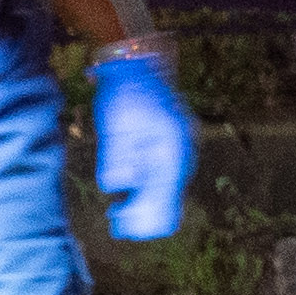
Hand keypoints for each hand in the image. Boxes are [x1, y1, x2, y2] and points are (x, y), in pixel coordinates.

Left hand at [90, 47, 197, 241]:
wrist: (139, 67)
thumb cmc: (125, 94)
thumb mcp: (116, 125)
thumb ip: (117, 156)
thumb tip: (117, 187)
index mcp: (171, 150)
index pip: (164, 196)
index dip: (144, 216)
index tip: (123, 227)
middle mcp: (179, 155)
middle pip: (168, 198)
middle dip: (145, 217)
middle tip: (118, 227)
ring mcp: (175, 152)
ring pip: (167, 192)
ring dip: (145, 208)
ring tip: (118, 219)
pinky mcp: (167, 149)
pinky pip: (162, 180)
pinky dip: (146, 194)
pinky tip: (126, 199)